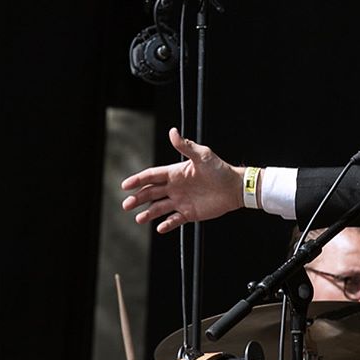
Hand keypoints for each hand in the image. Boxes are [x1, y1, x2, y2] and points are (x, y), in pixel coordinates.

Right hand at [122, 128, 245, 232]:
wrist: (235, 188)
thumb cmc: (220, 169)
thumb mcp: (203, 155)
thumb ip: (186, 146)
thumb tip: (172, 131)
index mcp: (175, 173)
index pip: (151, 176)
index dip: (138, 180)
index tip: (125, 185)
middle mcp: (175, 187)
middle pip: (151, 193)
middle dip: (138, 198)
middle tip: (126, 205)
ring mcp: (181, 201)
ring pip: (159, 208)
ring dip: (148, 213)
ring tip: (139, 219)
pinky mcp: (189, 213)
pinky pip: (174, 220)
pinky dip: (166, 224)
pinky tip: (160, 228)